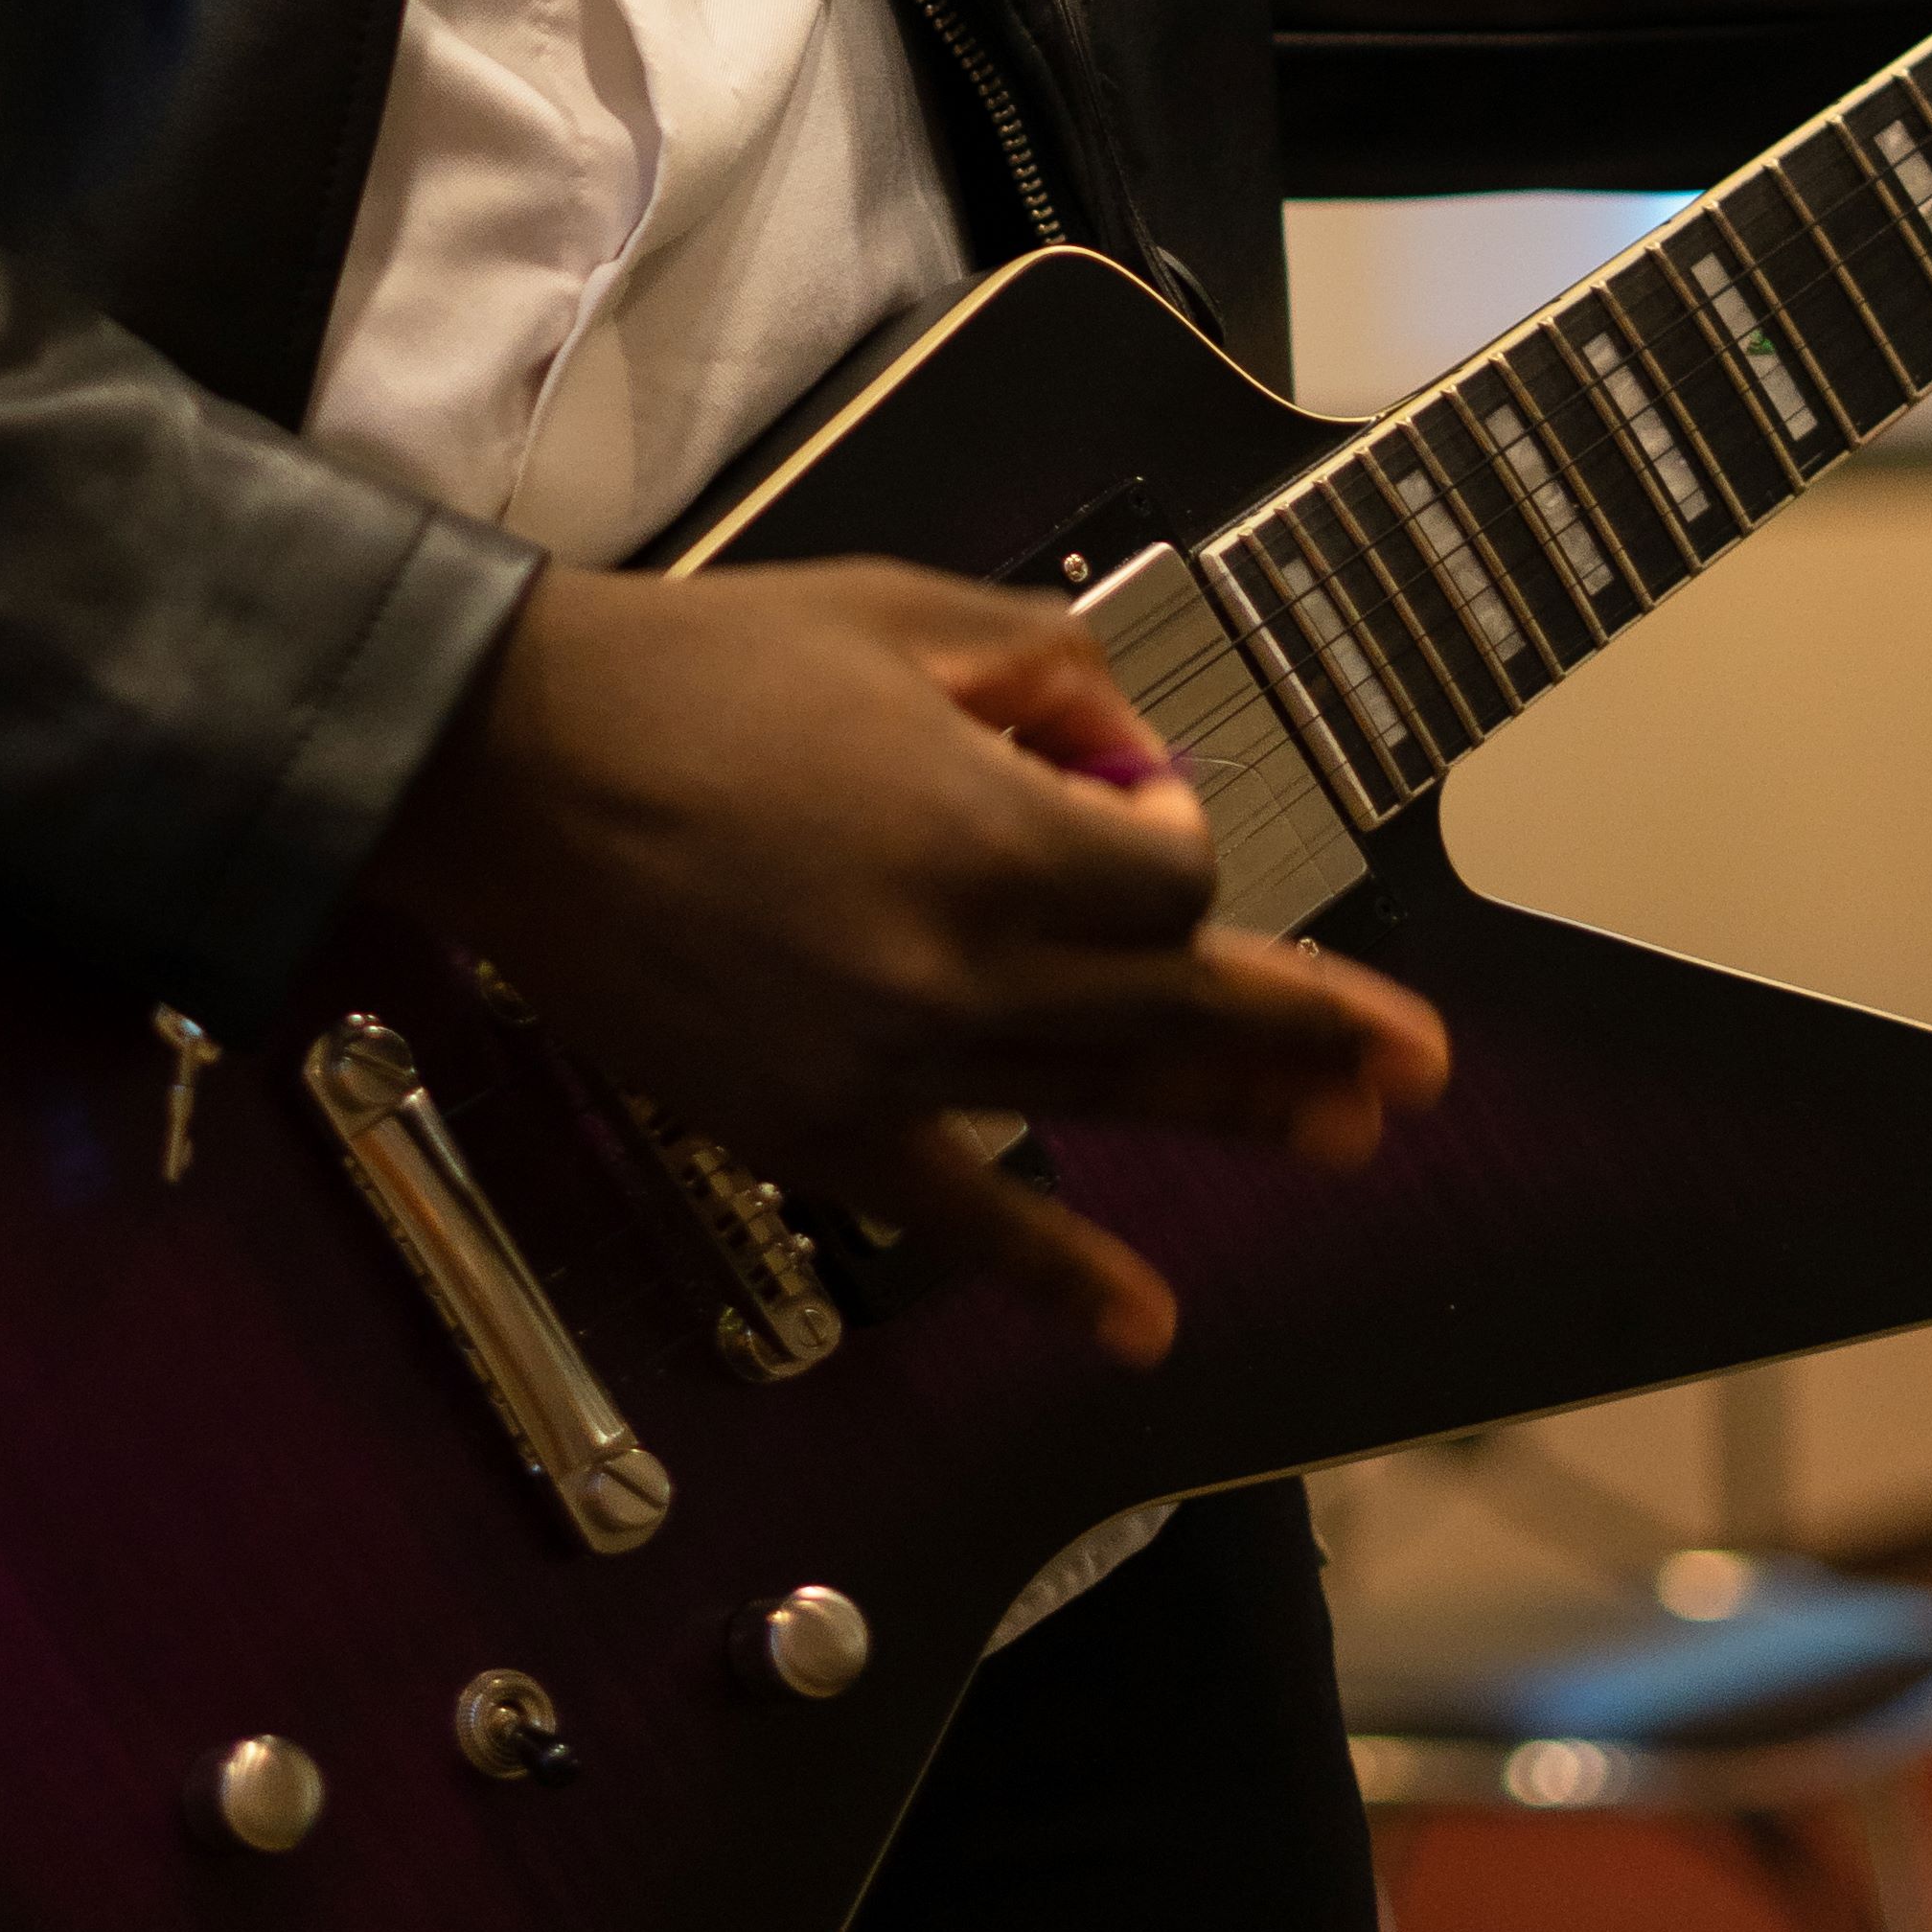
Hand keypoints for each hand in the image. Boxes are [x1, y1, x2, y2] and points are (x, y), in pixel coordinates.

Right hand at [372, 558, 1447, 1366]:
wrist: (511, 765)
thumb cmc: (701, 667)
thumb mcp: (896, 611)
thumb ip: (1046, 666)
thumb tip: (1133, 743)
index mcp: (988, 831)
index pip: (1172, 884)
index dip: (1176, 842)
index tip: (1135, 804)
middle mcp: (960, 967)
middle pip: (1181, 1013)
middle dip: (1313, 1031)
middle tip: (1420, 1062)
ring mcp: (889, 1065)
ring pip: (1101, 1103)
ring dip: (1234, 1123)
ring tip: (1346, 1137)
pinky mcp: (813, 1129)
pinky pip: (959, 1216)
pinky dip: (1057, 1273)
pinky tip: (1144, 1321)